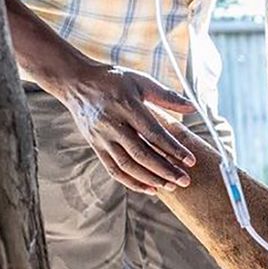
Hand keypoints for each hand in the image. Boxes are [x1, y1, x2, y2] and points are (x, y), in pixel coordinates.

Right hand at [54, 62, 198, 193]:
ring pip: (127, 165)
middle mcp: (112, 124)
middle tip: (184, 181)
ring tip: (171, 186)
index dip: (173, 149)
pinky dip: (132, 182)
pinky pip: (113, 169)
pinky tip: (150, 188)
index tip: (190, 161)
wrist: (74, 82)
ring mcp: (101, 137)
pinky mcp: (95, 146)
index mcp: (126, 106)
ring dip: (150, 179)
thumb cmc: (112, 80)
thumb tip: (193, 107)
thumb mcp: (139, 81)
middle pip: (141, 153)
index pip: (153, 133)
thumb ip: (166, 96)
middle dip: (164, 170)